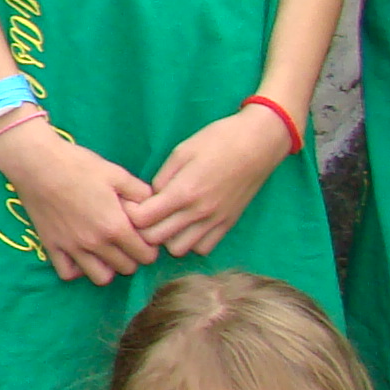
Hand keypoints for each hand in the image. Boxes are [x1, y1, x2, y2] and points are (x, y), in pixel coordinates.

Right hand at [0, 129, 159, 284]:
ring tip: (106, 252)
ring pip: (100, 278)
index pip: (146, 256)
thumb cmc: (79, 165)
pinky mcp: (51, 246)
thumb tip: (154, 205)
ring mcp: (72, 248)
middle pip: (126, 268)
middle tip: (128, 242)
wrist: (36, 164)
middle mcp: (95, 243)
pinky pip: (68, 273)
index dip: (150, 248)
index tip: (145, 237)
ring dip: (109, 268)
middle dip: (133, 257)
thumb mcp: (117, 174)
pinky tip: (81, 255)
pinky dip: (78, 269)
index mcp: (115, 226)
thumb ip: (141, 193)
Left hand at [124, 105, 290, 256]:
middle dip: (144, 229)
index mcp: (183, 192)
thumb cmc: (218, 140)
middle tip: (144, 214)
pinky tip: (187, 226)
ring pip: (180, 249)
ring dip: (167, 239)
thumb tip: (150, 198)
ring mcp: (215, 221)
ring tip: (166, 222)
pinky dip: (191, 242)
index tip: (130, 204)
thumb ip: (161, 178)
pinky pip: (204, 248)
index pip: (143, 220)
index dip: (130, 213)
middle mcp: (199, 213)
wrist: (259, 143)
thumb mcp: (181, 151)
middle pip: (157, 240)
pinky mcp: (228, 224)